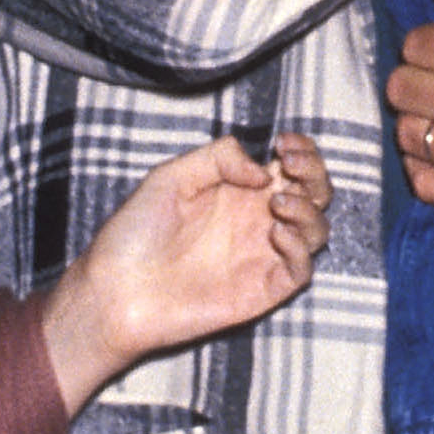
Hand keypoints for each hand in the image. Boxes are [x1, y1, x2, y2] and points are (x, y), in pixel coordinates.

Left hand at [41, 134, 331, 413]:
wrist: (116, 289)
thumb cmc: (134, 234)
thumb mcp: (170, 176)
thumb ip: (218, 158)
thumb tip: (264, 171)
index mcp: (239, 191)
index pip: (290, 167)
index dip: (301, 150)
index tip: (285, 143)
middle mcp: (256, 221)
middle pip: (314, 194)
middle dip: (314, 173)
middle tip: (290, 165)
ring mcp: (262, 256)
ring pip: (317, 230)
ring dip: (308, 210)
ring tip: (276, 203)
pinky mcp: (263, 290)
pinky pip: (302, 270)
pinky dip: (300, 247)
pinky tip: (275, 233)